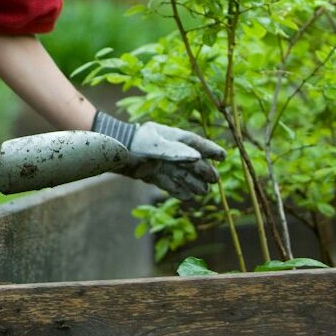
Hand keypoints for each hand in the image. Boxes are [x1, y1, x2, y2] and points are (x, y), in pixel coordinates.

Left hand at [92, 112, 224, 199]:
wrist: (113, 151)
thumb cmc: (136, 143)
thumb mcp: (156, 145)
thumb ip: (176, 151)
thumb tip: (197, 158)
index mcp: (173, 137)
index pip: (196, 143)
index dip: (210, 149)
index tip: (223, 156)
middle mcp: (170, 151)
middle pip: (193, 162)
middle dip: (205, 171)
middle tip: (214, 179)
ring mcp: (162, 163)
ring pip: (183, 175)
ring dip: (194, 183)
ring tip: (204, 191)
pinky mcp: (154, 174)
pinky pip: (170, 184)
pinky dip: (179, 191)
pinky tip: (188, 197)